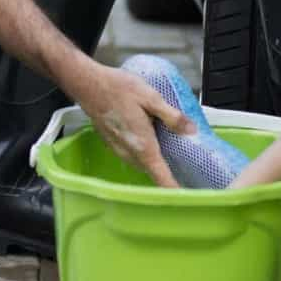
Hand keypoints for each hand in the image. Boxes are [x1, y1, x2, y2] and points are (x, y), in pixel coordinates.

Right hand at [71, 63, 184, 188]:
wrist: (89, 85)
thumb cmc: (118, 89)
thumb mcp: (152, 98)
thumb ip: (172, 117)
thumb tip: (192, 131)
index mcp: (143, 146)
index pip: (161, 177)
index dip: (174, 189)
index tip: (186, 195)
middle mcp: (130, 153)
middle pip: (153, 172)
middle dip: (168, 174)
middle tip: (186, 169)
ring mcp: (119, 150)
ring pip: (142, 164)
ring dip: (154, 162)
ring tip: (171, 153)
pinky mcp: (112, 144)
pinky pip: (132, 156)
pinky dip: (143, 153)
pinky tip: (150, 138)